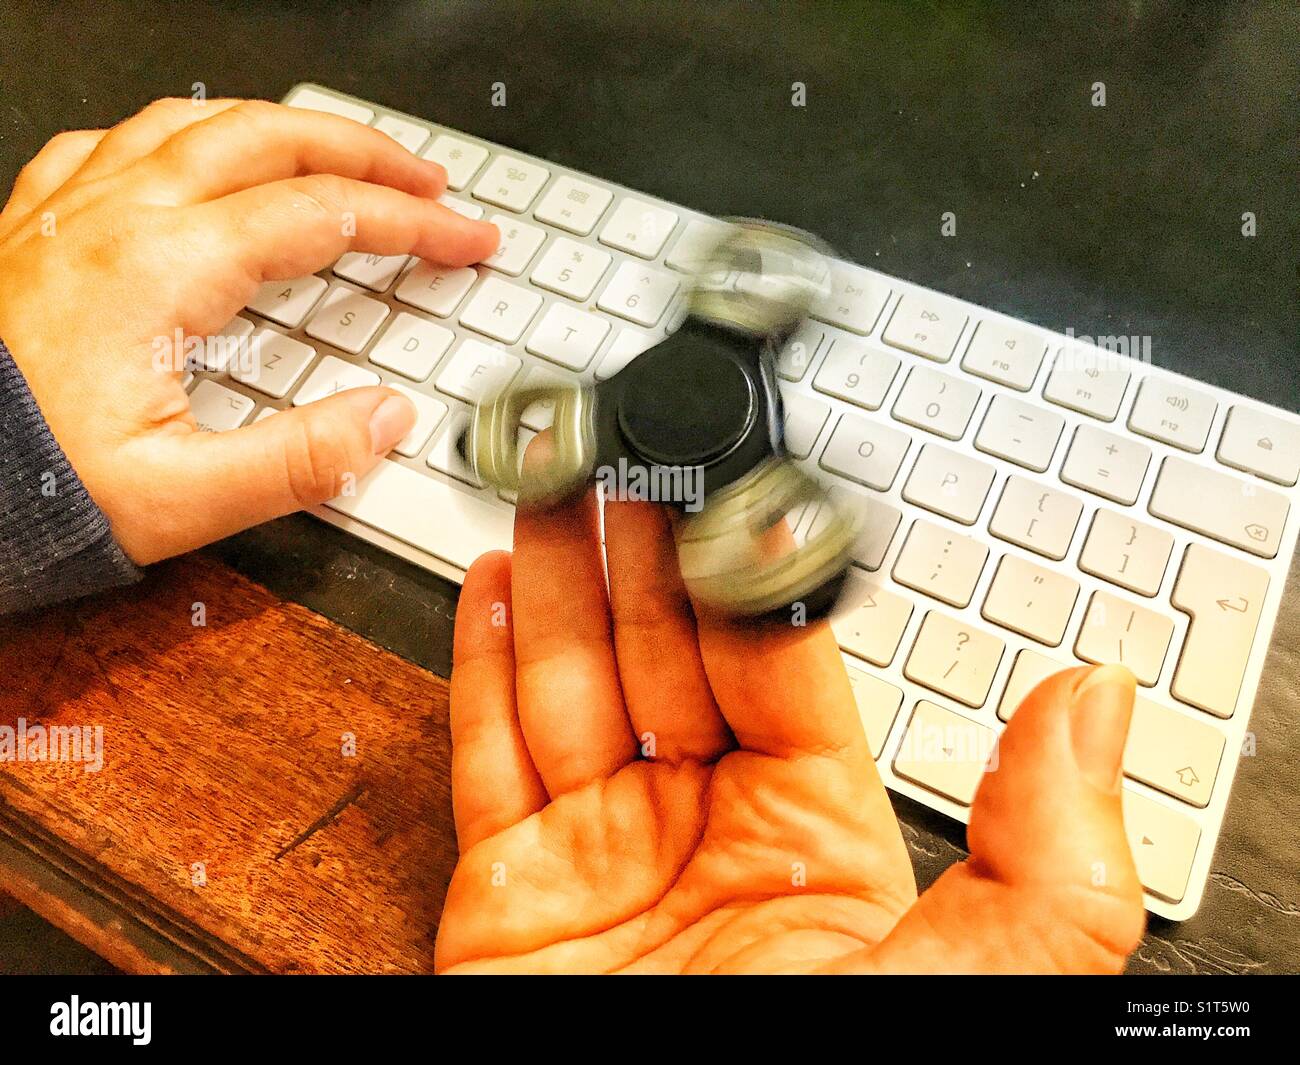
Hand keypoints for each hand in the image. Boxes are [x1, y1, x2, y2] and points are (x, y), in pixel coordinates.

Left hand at [0, 98, 497, 562]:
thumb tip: (386, 419)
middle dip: (368, 153)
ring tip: (337, 152)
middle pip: (271, 139)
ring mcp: (71, 210)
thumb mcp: (181, 501)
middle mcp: (117, 216)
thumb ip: (298, 461)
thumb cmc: (27, 485)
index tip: (467, 240)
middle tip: (428, 182)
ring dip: (285, 130)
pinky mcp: (37, 226)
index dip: (415, 224)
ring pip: (198, 122)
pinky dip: (183, 139)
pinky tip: (196, 160)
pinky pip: (116, 143)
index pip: (324, 216)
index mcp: (161, 269)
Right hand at [436, 470, 1145, 973]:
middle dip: (636, 549)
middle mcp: (705, 831)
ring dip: (555, 580)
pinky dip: (480, 665)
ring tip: (550, 488)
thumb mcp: (981, 976)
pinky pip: (489, 754)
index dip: (742, 572)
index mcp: (817, 837)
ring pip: (571, 681)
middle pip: (662, 653)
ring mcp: (601, 853)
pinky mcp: (506, 888)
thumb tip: (1095, 700)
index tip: (726, 492)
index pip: (774, 666)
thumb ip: (1047, 848)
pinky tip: (492, 587)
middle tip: (624, 456)